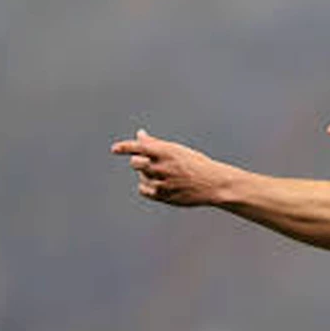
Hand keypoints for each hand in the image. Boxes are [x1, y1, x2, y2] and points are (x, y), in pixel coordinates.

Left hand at [111, 129, 232, 206]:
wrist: (214, 184)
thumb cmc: (196, 164)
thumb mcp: (177, 151)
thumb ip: (156, 144)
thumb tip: (139, 134)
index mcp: (168, 152)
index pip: (140, 147)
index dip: (125, 147)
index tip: (114, 149)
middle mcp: (164, 167)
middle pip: (136, 163)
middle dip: (138, 162)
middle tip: (147, 163)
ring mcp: (164, 183)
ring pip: (141, 177)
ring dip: (145, 174)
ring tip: (158, 174)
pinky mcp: (165, 196)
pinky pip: (144, 190)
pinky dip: (145, 187)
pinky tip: (155, 184)